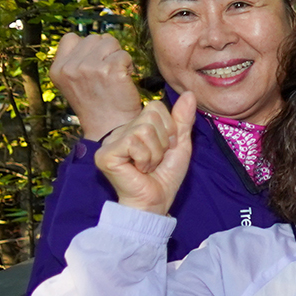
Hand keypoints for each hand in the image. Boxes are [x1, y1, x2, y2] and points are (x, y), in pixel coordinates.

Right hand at [51, 32, 143, 140]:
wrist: (112, 130)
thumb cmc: (97, 106)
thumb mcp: (73, 84)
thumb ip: (76, 61)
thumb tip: (95, 40)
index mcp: (58, 69)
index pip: (71, 38)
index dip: (87, 48)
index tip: (93, 65)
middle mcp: (71, 67)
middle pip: (94, 38)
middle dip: (105, 51)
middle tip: (108, 74)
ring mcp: (90, 68)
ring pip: (110, 42)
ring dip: (117, 56)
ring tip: (116, 76)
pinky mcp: (111, 70)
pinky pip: (124, 54)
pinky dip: (129, 65)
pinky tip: (124, 80)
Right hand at [96, 94, 195, 215]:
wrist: (156, 202)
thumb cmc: (165, 176)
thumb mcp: (179, 144)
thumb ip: (183, 119)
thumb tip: (189, 93)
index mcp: (134, 126)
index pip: (156, 106)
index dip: (169, 129)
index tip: (165, 149)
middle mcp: (119, 131)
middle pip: (150, 115)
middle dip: (163, 141)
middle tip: (155, 159)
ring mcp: (110, 142)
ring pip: (144, 129)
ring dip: (155, 152)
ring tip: (147, 166)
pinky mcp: (105, 154)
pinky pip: (134, 142)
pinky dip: (145, 158)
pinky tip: (139, 170)